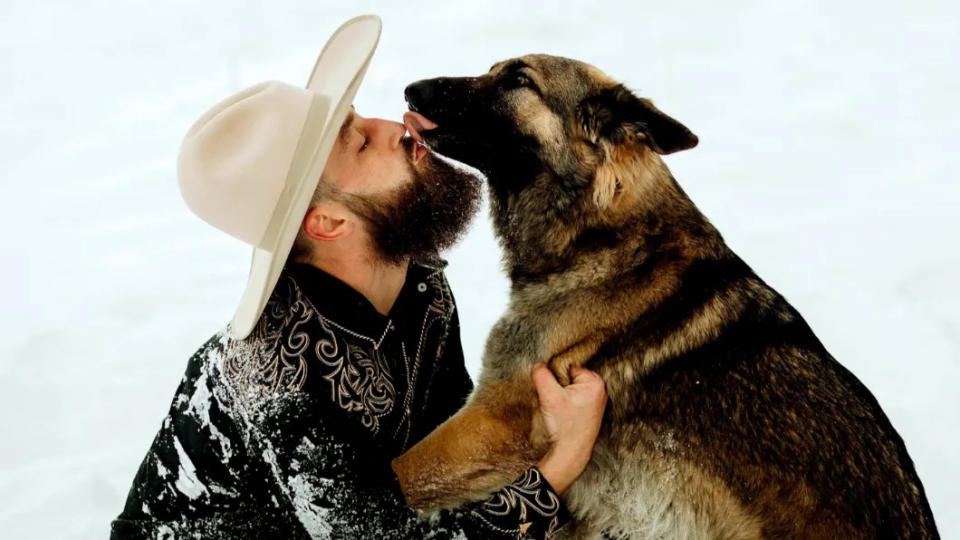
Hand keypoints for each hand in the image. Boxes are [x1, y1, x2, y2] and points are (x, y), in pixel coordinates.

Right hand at [531, 362, 606, 494]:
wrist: (571, 453)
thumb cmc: (565, 427)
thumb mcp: (549, 396)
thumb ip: (542, 374)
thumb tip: (539, 365)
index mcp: (595, 382)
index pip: (568, 367)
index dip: (556, 377)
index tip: (554, 391)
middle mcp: (600, 390)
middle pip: (570, 378)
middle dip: (559, 387)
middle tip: (556, 402)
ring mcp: (598, 402)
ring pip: (571, 389)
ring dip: (562, 396)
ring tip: (560, 411)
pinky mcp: (592, 411)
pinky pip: (575, 399)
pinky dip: (567, 404)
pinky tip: (564, 416)